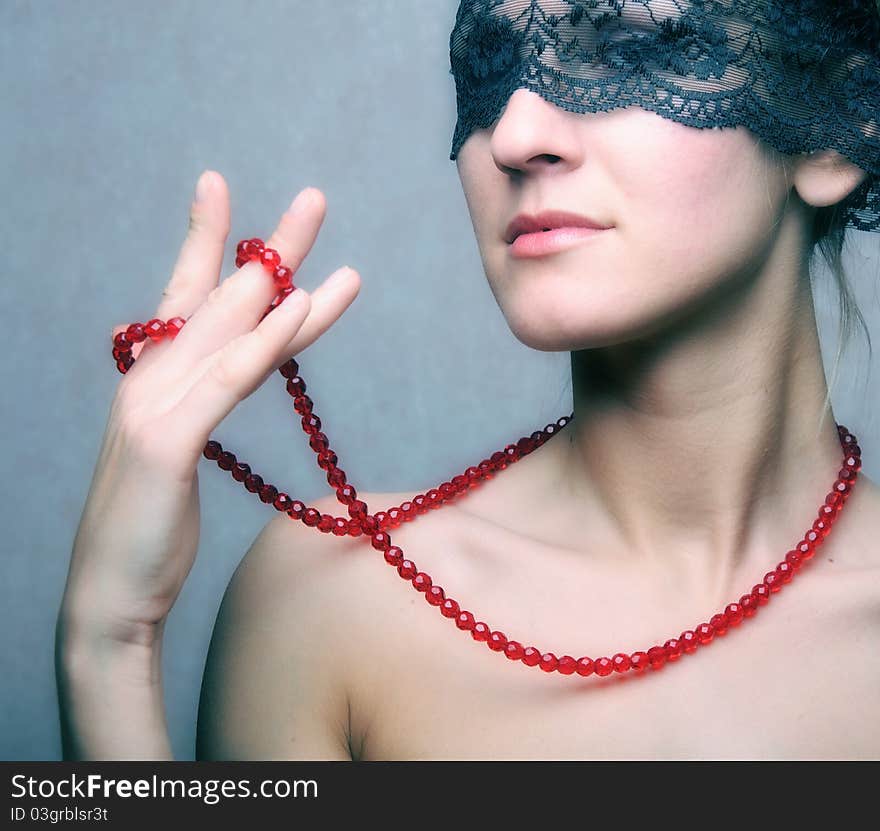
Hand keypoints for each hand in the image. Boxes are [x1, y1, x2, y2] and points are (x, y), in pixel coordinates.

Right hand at [61, 171, 359, 647]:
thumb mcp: (178, 451)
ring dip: (280, 271)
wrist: (112, 594)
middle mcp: (151, 378)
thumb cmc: (150, 524)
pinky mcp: (167, 442)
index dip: (206, 240)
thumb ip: (198, 403)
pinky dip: (264, 341)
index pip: (186, 296)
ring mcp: (154, 405)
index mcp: (154, 379)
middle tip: (314, 197)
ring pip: (228, 325)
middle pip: (221, 298)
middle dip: (269, 245)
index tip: (220, 187)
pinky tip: (297, 303)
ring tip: (316, 222)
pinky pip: (227, 380)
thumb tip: (228, 371)